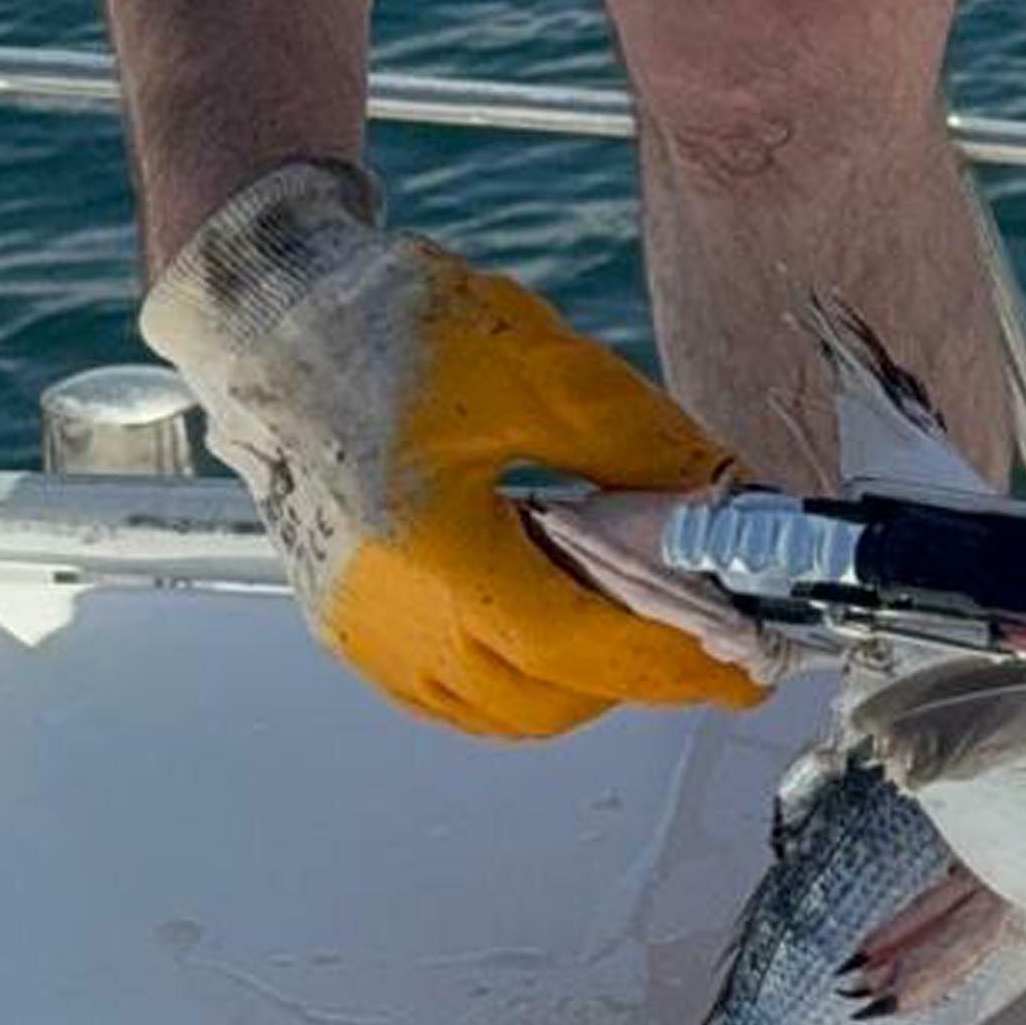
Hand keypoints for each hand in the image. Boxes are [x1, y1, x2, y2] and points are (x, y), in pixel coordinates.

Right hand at [143, 161, 765, 737]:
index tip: (750, 665)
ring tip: (637, 614)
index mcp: (427, 545)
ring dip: (583, 680)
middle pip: (551, 697)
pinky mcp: (349, 625)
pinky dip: (524, 677)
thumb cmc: (387, 325)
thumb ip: (646, 449)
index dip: (677, 661)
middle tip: (710, 626)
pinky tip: (562, 616)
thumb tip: (727, 508)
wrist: (276, 315)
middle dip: (640, 672)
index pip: (581, 643)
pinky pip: (456, 693)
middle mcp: (384, 611)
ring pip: (505, 709)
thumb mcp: (545, 367)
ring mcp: (359, 628)